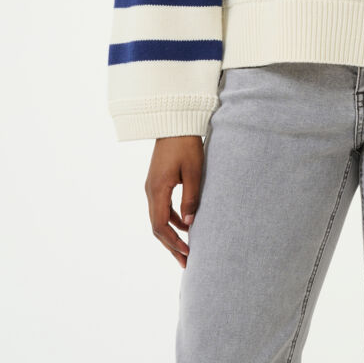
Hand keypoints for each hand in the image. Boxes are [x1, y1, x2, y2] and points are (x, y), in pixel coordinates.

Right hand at [145, 135, 203, 267]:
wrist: (174, 120)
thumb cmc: (186, 144)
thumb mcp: (193, 171)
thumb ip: (191, 197)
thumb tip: (191, 224)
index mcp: (157, 190)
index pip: (160, 226)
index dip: (173, 242)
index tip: (187, 253)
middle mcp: (150, 191)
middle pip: (157, 226)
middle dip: (171, 245)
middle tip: (186, 262)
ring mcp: (152, 186)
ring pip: (159, 218)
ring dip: (172, 234)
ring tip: (186, 249)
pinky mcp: (158, 181)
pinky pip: (162, 207)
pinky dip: (172, 220)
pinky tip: (186, 225)